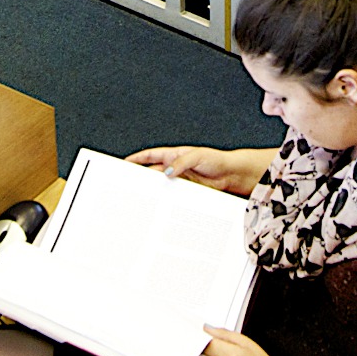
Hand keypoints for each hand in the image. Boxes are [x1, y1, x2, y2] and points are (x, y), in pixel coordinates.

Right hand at [128, 146, 267, 196]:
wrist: (230, 174)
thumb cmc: (216, 160)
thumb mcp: (197, 156)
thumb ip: (181, 162)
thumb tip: (168, 171)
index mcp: (174, 154)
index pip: (151, 155)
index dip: (137, 159)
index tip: (126, 163)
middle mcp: (174, 166)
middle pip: (153, 172)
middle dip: (141, 176)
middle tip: (130, 183)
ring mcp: (179, 179)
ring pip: (161, 184)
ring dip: (153, 189)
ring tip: (143, 195)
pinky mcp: (186, 190)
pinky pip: (171, 194)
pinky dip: (165, 197)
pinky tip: (160, 201)